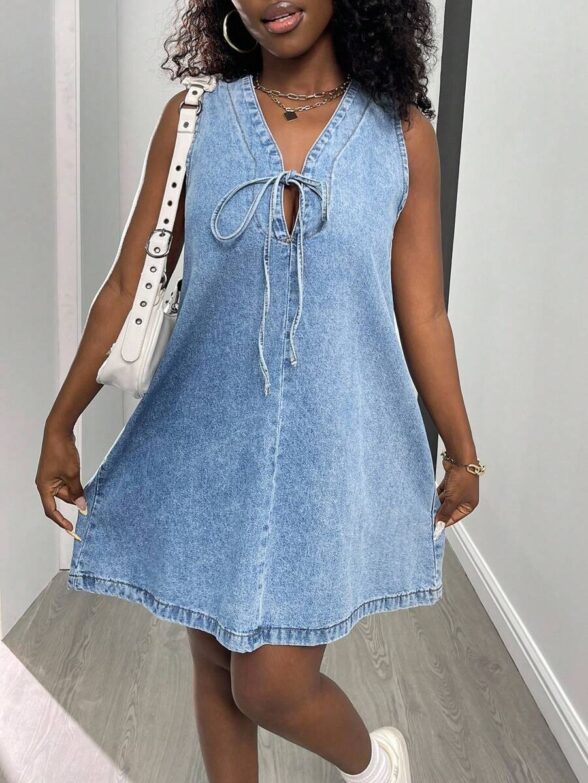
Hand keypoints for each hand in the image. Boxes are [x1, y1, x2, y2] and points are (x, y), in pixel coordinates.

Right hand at [35, 425, 85, 539]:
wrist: (59, 432)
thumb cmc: (61, 452)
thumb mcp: (72, 475)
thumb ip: (77, 492)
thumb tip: (81, 506)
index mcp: (44, 487)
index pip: (51, 510)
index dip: (61, 520)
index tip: (71, 528)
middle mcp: (44, 484)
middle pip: (61, 499)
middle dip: (74, 499)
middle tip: (87, 498)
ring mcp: (50, 477)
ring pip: (65, 490)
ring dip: (75, 489)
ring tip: (82, 481)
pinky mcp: (56, 471)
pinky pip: (65, 482)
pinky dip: (74, 483)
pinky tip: (80, 479)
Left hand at [434, 456, 478, 531]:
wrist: (459, 458)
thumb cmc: (463, 477)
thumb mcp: (453, 499)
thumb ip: (445, 512)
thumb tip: (440, 523)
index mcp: (469, 505)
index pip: (454, 518)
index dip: (444, 522)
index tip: (434, 526)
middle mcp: (464, 497)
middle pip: (449, 509)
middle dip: (439, 511)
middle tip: (429, 515)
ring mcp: (457, 489)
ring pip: (444, 500)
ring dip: (437, 502)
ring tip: (428, 506)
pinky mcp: (450, 482)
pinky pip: (442, 491)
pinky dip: (436, 494)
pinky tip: (430, 497)